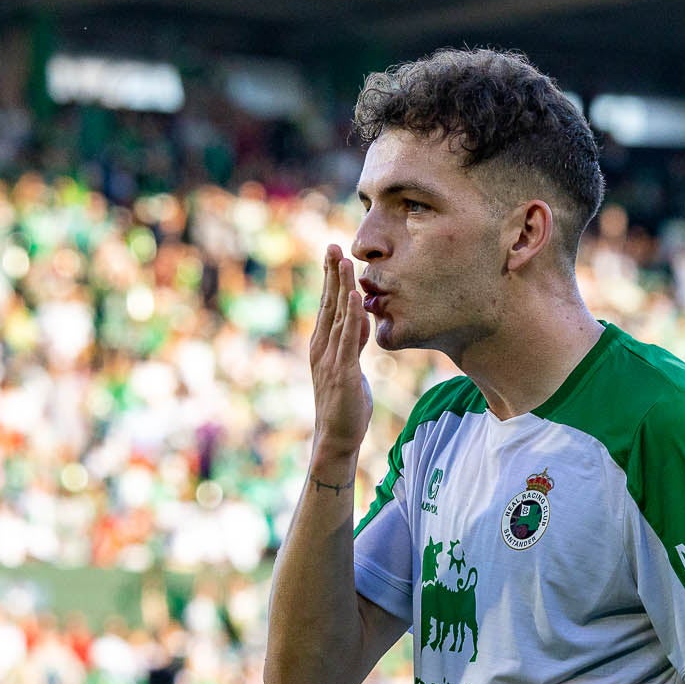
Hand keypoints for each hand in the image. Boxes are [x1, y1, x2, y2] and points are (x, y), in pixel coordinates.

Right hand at [309, 244, 372, 476]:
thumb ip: (354, 343)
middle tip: (333, 245)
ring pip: (336, 315)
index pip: (327, 305)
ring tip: (344, 261)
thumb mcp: (351, 366)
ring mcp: (330, 359)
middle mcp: (322, 347)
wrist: (336, 438)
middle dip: (331, 273)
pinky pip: (348, 339)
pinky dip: (351, 316)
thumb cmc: (346, 405)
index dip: (329, 279)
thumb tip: (362, 320)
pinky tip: (354, 296)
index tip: (333, 254)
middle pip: (328, 304)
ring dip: (340, 287)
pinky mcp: (342, 372)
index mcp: (323, 345)